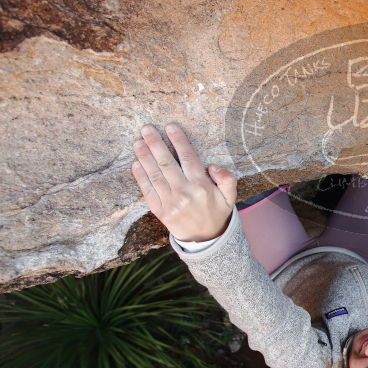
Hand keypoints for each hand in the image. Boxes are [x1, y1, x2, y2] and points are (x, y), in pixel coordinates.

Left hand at [131, 123, 236, 241]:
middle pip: (167, 163)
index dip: (178, 141)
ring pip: (155, 175)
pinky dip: (140, 177)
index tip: (170, 127)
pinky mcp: (160, 211)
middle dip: (156, 144)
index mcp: (202, 186)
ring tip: (137, 142)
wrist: (206, 240)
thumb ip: (227, 179)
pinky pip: (148, 191)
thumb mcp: (230, 197)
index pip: (188, 158)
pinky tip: (136, 164)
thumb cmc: (217, 213)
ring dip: (144, 157)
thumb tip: (212, 166)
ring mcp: (170, 202)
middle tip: (146, 129)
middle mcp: (184, 192)